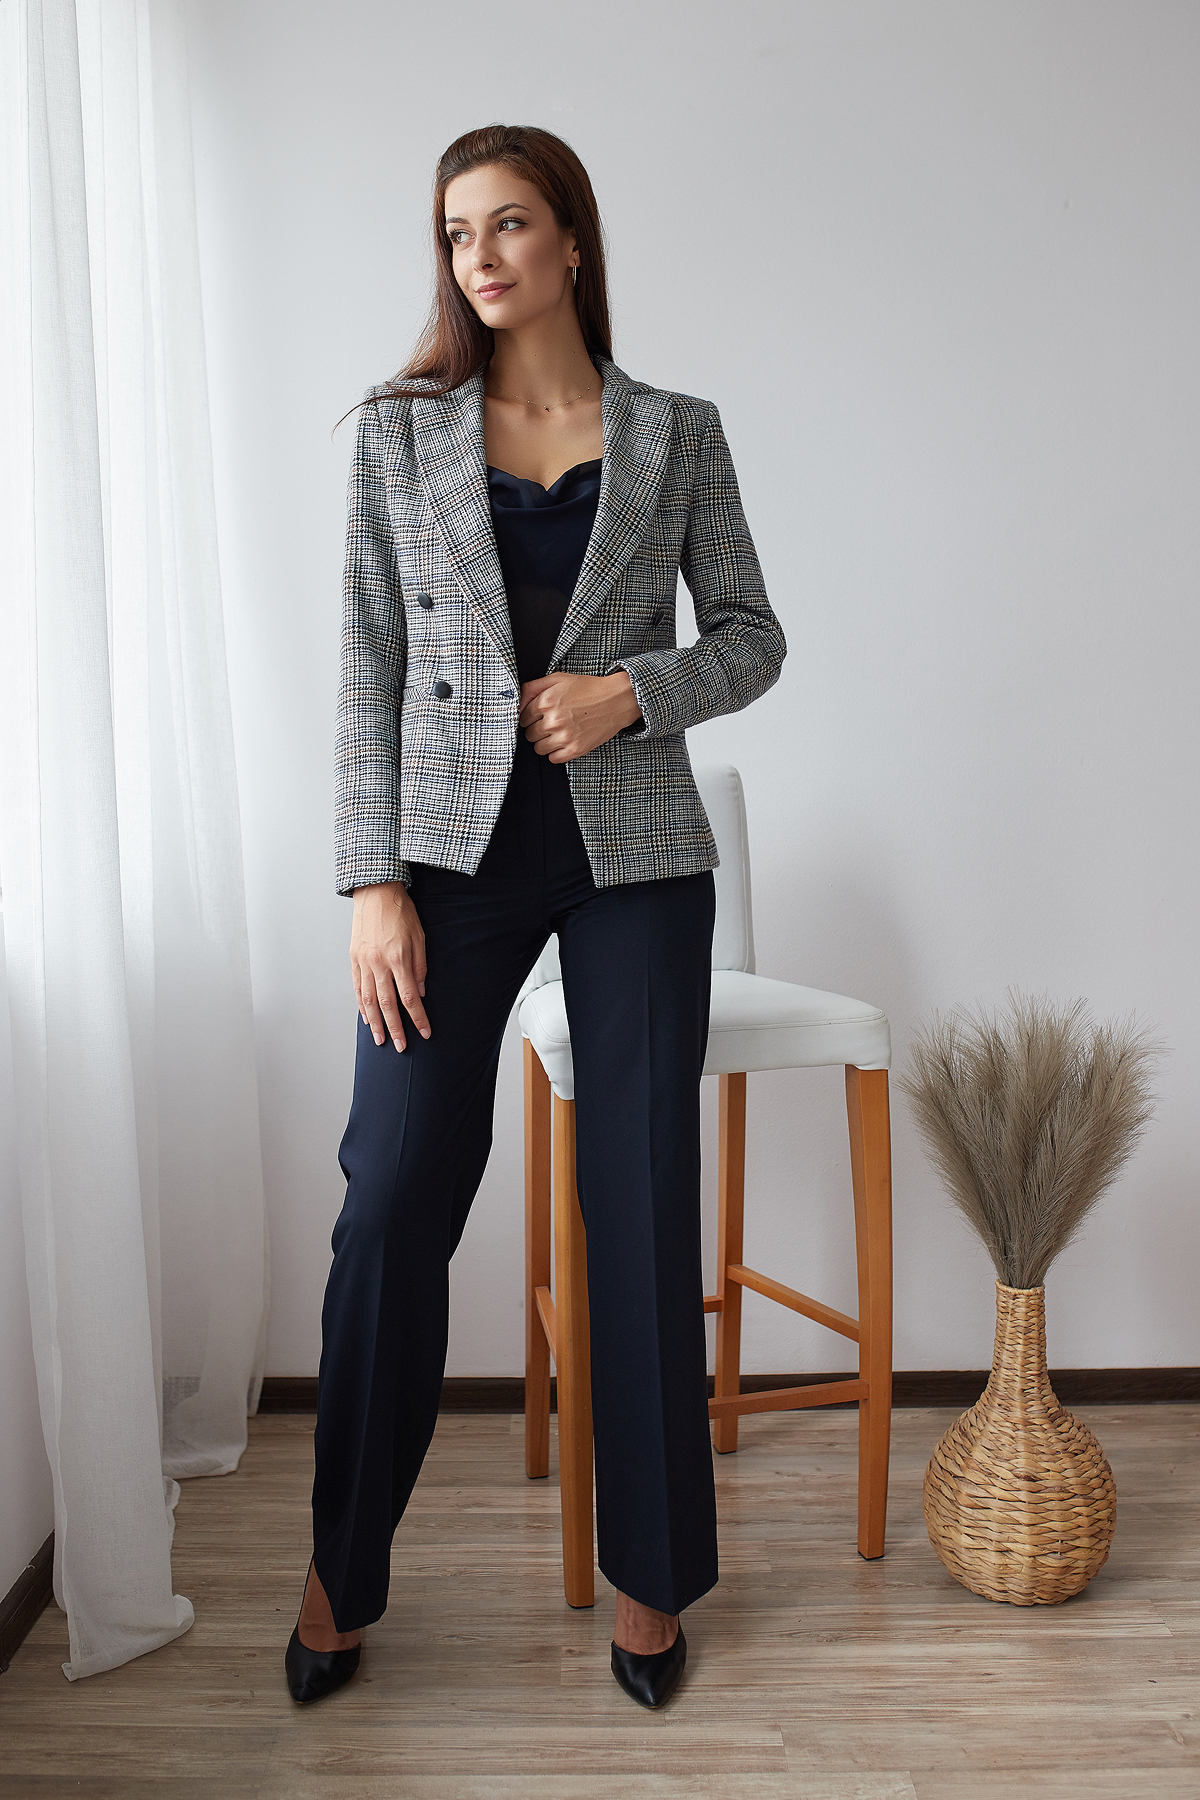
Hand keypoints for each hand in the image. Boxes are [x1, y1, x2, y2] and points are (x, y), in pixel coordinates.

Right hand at [350, 881, 430, 1051]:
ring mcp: (364, 962)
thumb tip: (421, 993)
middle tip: (400, 1047)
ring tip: (381, 1040)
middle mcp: (379, 963)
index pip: (410, 997)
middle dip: (396, 1028)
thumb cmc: (401, 912)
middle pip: (388, 1004)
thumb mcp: (419, 936)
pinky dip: (361, 1006)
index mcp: (398, 958)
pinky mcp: (354, 959)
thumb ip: (420, 966)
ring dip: (376, 1023)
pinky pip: (357, 988)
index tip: (425, 1032)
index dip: (418, 1018)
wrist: (375, 892)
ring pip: (369, 1000)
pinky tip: (367, 1018)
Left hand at [518, 671, 641, 760]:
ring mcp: (564, 736)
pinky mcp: (575, 749)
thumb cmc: (587, 688)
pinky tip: (564, 741)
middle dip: (536, 729)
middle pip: (529, 734)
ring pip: (538, 748)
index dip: (529, 717)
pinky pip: (553, 759)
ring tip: (557, 733)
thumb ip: (533, 687)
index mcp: (546, 701)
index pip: (522, 718)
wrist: (616, 700)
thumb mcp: (558, 679)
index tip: (538, 716)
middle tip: (550, 723)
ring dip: (544, 742)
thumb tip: (516, 702)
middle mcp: (553, 720)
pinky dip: (556, 753)